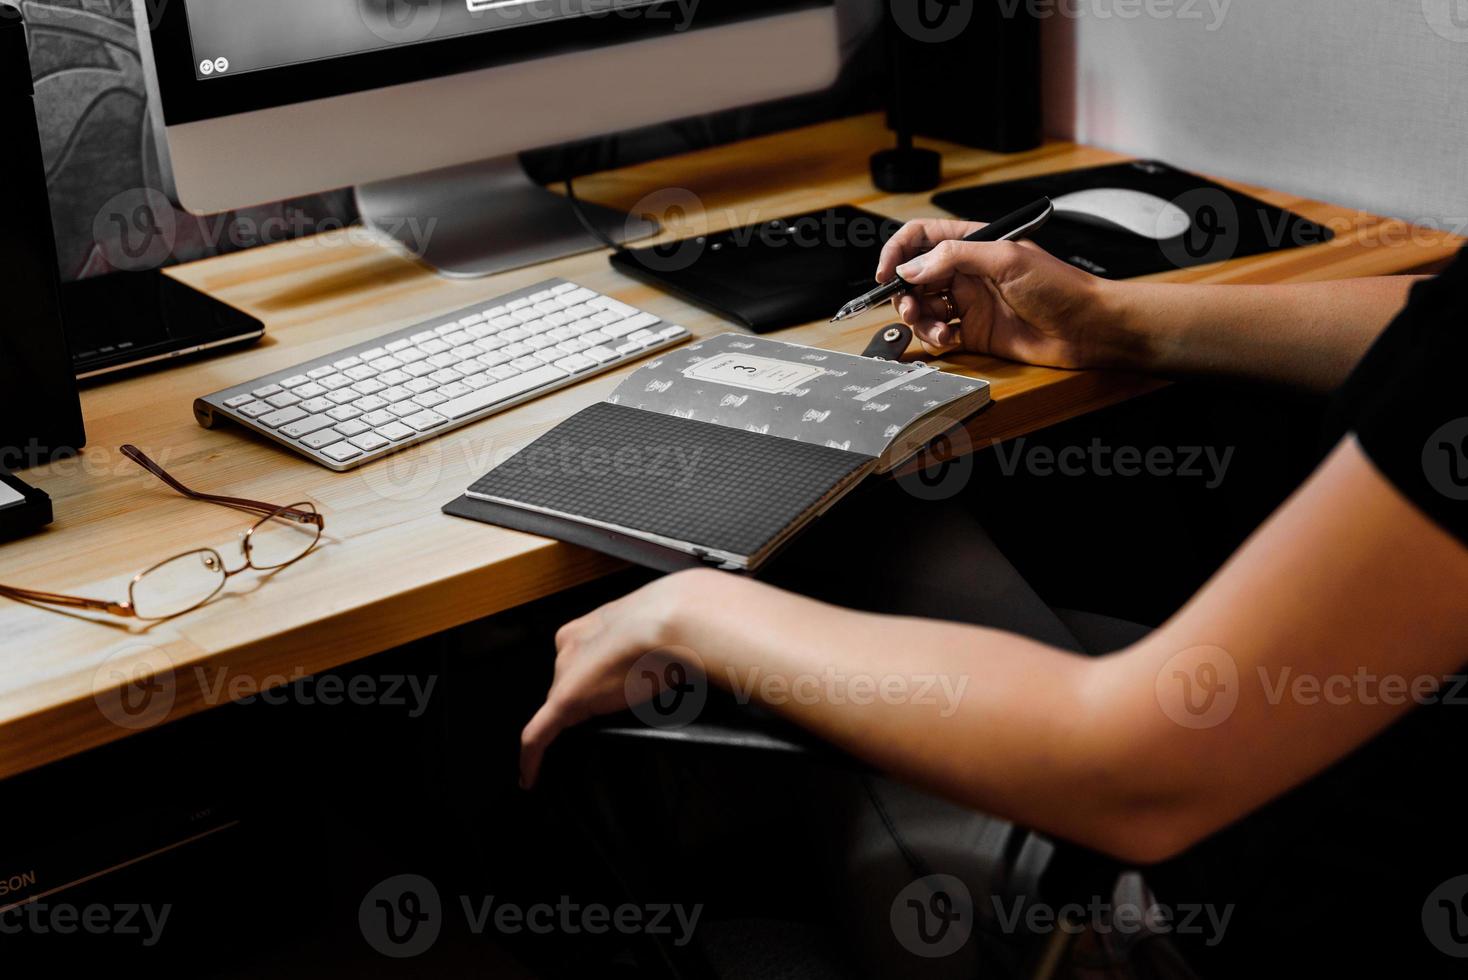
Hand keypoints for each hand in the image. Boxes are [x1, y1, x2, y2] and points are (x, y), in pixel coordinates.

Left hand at [518, 569, 721, 787]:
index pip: (579, 660)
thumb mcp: (662, 631)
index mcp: (587, 627)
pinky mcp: (564, 703)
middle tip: (615, 715)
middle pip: (568, 683)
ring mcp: (566, 674)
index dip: (591, 678)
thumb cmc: (678, 622)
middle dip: (586, 700)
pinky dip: (532, 758)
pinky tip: (531, 778)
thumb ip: (651, 646)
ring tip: (589, 743)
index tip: (607, 692)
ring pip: (558, 707)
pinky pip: (538, 735)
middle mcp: (569, 646)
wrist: (676, 622)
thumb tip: (670, 666)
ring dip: (571, 724)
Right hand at [875, 219, 1132, 368]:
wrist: (1086, 327)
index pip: (922, 238)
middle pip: (916, 277)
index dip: (899, 253)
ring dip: (918, 318)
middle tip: (907, 306)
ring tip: (933, 326)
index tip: (887, 273)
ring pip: (923, 308)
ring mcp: (969, 303)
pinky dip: (935, 337)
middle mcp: (967, 272)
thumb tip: (913, 268)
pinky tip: (949, 338)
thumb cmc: (1059, 286)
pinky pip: (939, 334)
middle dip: (904, 293)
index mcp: (974, 244)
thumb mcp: (1005, 258)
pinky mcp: (974, 332)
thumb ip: (955, 258)